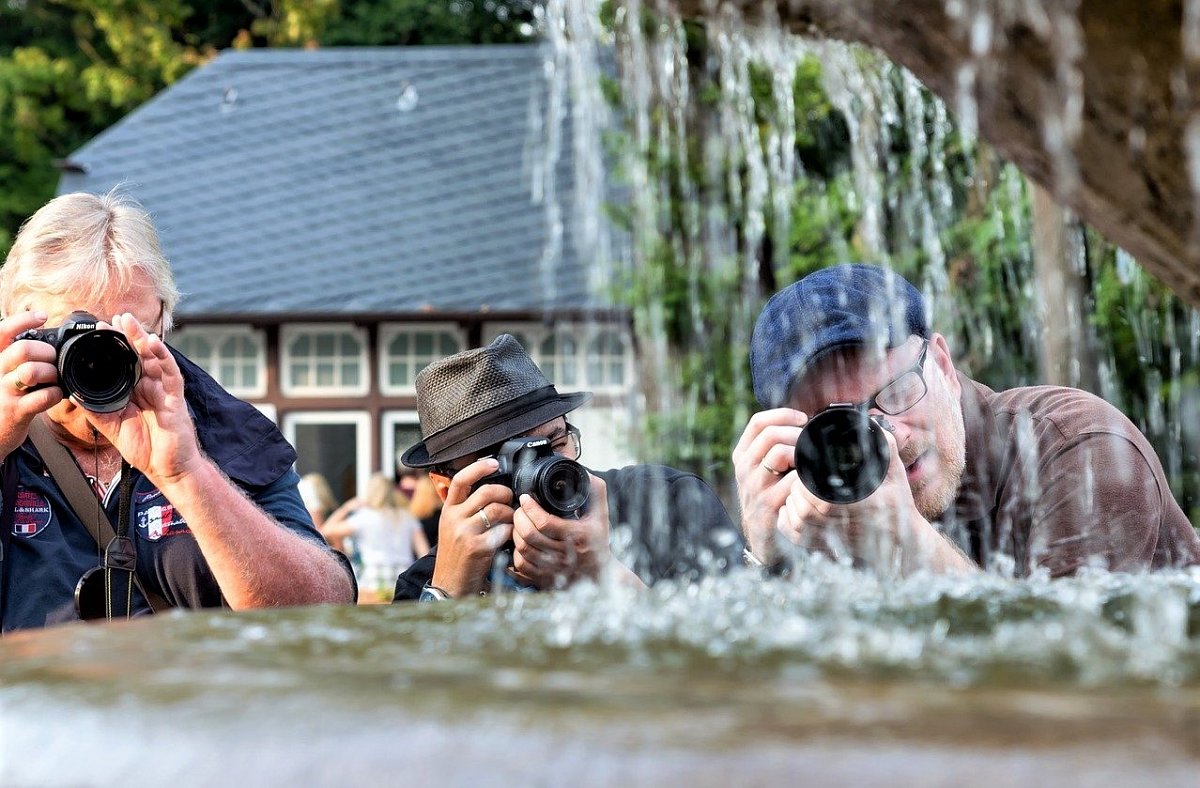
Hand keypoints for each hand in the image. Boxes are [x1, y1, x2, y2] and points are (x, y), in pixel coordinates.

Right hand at [0, 310, 63, 456]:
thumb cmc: (6, 397)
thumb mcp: (5, 372)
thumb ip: (18, 356)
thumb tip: (44, 336)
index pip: (2, 332)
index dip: (21, 320)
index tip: (41, 316)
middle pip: (22, 349)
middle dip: (46, 352)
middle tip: (53, 361)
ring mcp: (4, 392)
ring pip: (31, 371)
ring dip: (51, 373)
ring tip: (53, 380)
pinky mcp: (16, 411)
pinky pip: (43, 396)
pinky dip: (55, 394)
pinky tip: (54, 395)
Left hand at [82, 314, 204, 484]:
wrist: (165, 468)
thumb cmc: (144, 448)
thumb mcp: (111, 426)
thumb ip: (94, 409)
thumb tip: (71, 393)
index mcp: (135, 390)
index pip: (123, 361)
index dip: (112, 345)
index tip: (98, 329)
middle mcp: (150, 386)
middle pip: (138, 354)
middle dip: (126, 334)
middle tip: (113, 318)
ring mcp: (164, 390)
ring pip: (153, 357)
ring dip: (141, 338)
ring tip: (129, 321)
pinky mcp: (175, 397)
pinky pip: (170, 373)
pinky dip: (162, 356)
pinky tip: (152, 343)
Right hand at [430, 457, 513, 597]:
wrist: (450, 584)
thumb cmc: (456, 555)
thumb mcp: (453, 527)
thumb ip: (466, 508)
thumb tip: (491, 490)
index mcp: (448, 510)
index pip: (460, 480)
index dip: (479, 468)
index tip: (494, 463)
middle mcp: (454, 518)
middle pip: (486, 492)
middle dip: (505, 493)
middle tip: (511, 499)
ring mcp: (465, 533)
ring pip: (498, 509)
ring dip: (511, 513)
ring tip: (511, 521)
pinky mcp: (478, 547)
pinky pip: (504, 530)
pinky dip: (511, 532)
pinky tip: (509, 538)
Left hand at [510, 472, 614, 588]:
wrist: (601, 575)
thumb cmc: (598, 542)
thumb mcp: (602, 515)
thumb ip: (596, 491)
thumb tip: (585, 474)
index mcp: (578, 536)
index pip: (545, 522)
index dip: (530, 508)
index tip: (525, 498)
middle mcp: (565, 555)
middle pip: (529, 536)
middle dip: (518, 518)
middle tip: (518, 509)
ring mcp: (554, 569)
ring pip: (523, 551)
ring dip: (515, 534)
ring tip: (518, 523)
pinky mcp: (545, 580)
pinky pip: (521, 567)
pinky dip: (515, 553)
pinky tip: (519, 543)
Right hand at [731, 408, 806, 564]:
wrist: (763, 538)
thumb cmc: (769, 498)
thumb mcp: (761, 471)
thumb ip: (772, 448)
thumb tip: (800, 422)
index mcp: (742, 456)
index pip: (758, 422)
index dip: (782, 415)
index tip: (802, 419)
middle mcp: (744, 469)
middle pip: (770, 434)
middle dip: (796, 432)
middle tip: (810, 441)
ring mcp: (755, 486)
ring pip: (779, 452)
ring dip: (801, 452)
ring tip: (811, 460)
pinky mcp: (769, 503)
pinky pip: (793, 479)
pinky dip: (807, 476)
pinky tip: (813, 479)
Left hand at [779, 425, 968, 573]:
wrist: (902, 542)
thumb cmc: (899, 507)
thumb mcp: (896, 476)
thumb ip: (886, 449)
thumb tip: (873, 424)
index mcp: (859, 507)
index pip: (821, 501)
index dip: (807, 487)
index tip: (805, 475)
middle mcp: (845, 526)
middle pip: (805, 512)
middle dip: (796, 493)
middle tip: (798, 480)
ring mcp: (835, 539)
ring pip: (799, 525)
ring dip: (792, 507)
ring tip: (795, 492)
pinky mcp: (827, 548)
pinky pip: (797, 539)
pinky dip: (788, 524)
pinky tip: (790, 510)